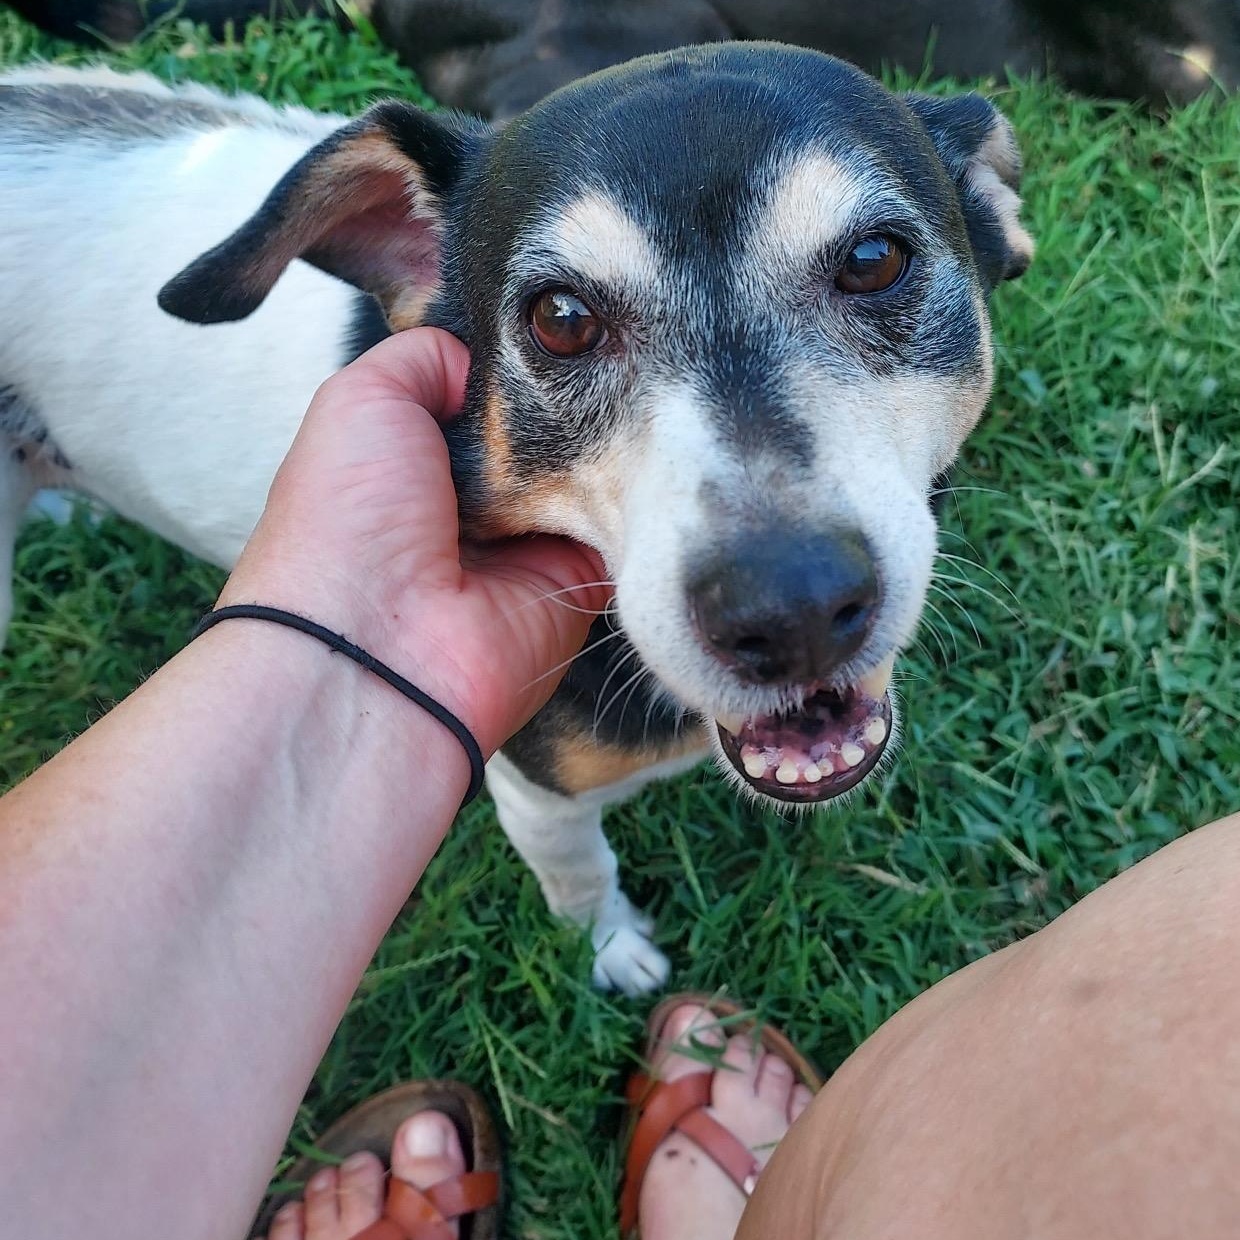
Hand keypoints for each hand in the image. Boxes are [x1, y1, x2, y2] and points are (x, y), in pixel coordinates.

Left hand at [220, 328, 609, 754]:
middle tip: (620, 342)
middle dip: (578, 389)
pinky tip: (659, 441)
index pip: (492, 392)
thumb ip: (425, 358)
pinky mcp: (581, 580)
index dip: (526, 356)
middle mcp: (479, 499)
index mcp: (419, 459)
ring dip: (610, 433)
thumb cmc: (351, 519)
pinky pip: (625, 522)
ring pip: (593, 464)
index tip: (569, 314)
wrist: (384, 647)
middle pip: (551, 422)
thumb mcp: (361, 400)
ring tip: (643, 380)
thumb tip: (488, 353)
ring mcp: (533, 540)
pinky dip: (637, 490)